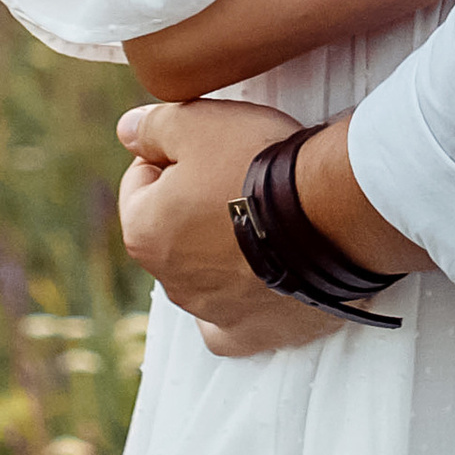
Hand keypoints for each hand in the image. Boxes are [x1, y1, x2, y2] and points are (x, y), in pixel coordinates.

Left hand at [114, 97, 341, 357]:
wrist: (328, 212)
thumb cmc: (257, 163)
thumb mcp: (198, 123)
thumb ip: (153, 126)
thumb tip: (126, 131)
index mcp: (144, 232)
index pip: (142, 179)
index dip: (175, 151)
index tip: (211, 144)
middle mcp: (169, 282)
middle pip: (174, 227)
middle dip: (195, 202)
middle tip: (240, 174)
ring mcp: (211, 312)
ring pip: (203, 273)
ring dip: (222, 247)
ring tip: (267, 216)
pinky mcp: (253, 332)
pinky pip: (232, 323)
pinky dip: (241, 302)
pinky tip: (256, 280)